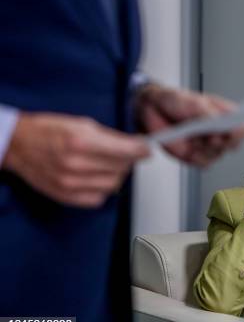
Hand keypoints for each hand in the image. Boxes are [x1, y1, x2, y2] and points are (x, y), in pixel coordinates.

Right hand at [2, 113, 149, 207]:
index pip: (125, 150)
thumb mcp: (82, 123)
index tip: (146, 149)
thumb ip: (111, 137)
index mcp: (80, 141)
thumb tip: (136, 145)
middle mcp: (75, 164)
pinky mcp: (66, 196)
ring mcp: (70, 183)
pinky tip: (96, 177)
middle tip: (126, 153)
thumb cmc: (49, 131)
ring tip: (109, 164)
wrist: (19, 146)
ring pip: (113, 184)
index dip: (141, 150)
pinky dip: (103, 188)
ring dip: (117, 174)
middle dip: (129, 160)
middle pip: (122, 168)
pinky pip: (99, 198)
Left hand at [135, 84, 243, 167]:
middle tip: (213, 137)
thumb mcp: (191, 101)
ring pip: (218, 154)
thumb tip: (217, 121)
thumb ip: (205, 112)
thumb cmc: (176, 101)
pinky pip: (204, 163)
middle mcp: (220, 132)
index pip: (242, 124)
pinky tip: (189, 150)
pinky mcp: (197, 157)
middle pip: (232, 143)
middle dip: (224, 141)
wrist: (153, 109)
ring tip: (194, 140)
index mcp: (225, 115)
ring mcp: (209, 146)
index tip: (237, 128)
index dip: (241, 128)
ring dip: (207, 149)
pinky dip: (196, 157)